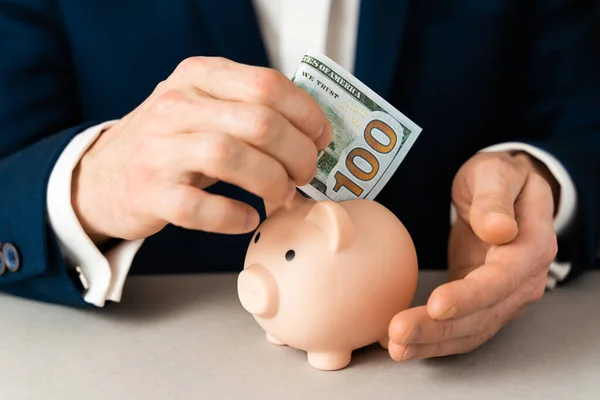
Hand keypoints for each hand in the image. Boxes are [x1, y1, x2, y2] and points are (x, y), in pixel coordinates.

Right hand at [72, 57, 330, 243]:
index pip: (267, 84)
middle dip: (298, 153)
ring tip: (282, 195)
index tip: (321, 138)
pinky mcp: (149, 193)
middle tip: (306, 173)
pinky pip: (200, 208)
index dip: (306, 114)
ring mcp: (159, 150)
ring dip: (272, 181)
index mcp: (198, 76)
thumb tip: (315, 132)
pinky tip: (248, 217)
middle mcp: (175, 106)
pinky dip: (234, 216)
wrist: (104, 175)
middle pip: (259, 123)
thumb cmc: (171, 141)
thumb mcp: (203, 107)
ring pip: (230, 157)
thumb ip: (249, 108)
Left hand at [388, 151, 558, 360]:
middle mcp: (524, 280)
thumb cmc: (498, 178)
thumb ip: (495, 199)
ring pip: (470, 330)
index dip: (471, 296)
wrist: (504, 194)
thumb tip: (499, 229)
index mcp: (531, 246)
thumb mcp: (496, 173)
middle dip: (439, 330)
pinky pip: (461, 329)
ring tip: (395, 348)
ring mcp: (505, 296)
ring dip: (432, 343)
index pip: (502, 279)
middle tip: (398, 334)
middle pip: (483, 315)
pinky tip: (404, 345)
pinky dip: (434, 341)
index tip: (436, 305)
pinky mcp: (483, 303)